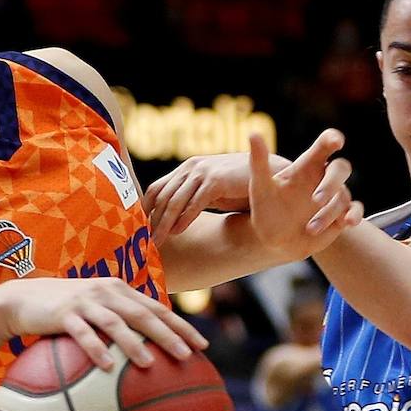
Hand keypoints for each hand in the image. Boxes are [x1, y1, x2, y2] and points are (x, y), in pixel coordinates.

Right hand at [0, 277, 206, 369]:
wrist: (21, 299)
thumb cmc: (64, 310)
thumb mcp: (95, 310)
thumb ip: (120, 322)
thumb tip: (148, 351)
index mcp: (119, 290)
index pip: (157, 308)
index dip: (181, 325)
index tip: (203, 344)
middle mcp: (106, 291)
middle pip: (144, 314)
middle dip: (169, 334)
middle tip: (189, 355)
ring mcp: (85, 301)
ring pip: (116, 323)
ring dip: (134, 343)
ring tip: (150, 363)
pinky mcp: (63, 314)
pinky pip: (83, 333)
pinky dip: (96, 349)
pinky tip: (107, 367)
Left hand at [145, 153, 281, 245]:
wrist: (271, 176)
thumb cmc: (241, 188)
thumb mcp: (212, 193)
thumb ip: (193, 200)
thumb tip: (174, 221)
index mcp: (188, 169)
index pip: (157, 188)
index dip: (145, 209)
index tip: (139, 230)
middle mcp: (192, 167)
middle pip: (162, 196)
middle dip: (151, 221)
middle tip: (143, 242)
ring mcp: (203, 172)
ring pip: (175, 200)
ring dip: (163, 224)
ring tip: (157, 242)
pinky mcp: (216, 180)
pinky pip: (195, 202)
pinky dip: (185, 218)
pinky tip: (178, 232)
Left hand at [249, 129, 362, 259]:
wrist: (273, 239)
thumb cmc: (266, 208)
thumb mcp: (260, 186)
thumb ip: (258, 161)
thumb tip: (253, 133)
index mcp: (307, 166)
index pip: (324, 145)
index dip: (332, 139)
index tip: (336, 141)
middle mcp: (323, 178)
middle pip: (341, 168)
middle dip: (331, 182)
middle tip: (315, 200)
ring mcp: (334, 197)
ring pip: (344, 195)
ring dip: (329, 211)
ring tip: (310, 228)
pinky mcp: (340, 216)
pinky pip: (355, 210)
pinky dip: (355, 215)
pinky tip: (347, 223)